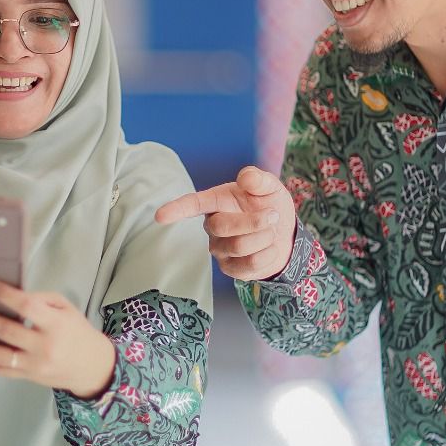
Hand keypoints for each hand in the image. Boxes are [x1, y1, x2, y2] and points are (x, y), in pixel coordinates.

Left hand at [0, 280, 116, 397]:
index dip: (5, 295)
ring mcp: (35, 365)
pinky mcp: (29, 378)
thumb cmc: (77, 332)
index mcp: (56, 325)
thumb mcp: (66, 308)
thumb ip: (40, 300)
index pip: (27, 307)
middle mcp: (44, 346)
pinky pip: (2, 370)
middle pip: (6, 331)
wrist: (92, 367)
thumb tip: (10, 294)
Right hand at [155, 165, 296, 280]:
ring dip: (263, 238)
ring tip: (272, 231)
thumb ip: (259, 179)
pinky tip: (270, 247)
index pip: (192, 204)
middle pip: (220, 227)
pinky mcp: (231, 269)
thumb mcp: (269, 187)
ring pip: (237, 246)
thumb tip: (245, 177)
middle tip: (272, 216)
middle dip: (252, 222)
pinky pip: (248, 265)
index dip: (177, 209)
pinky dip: (268, 254)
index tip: (160, 216)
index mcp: (216, 202)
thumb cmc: (269, 205)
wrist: (285, 233)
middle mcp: (212, 226)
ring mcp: (220, 249)